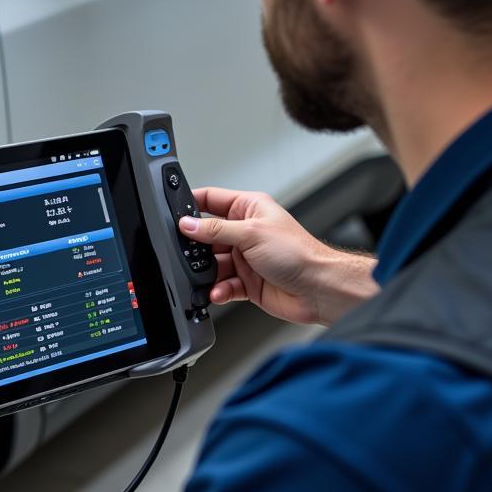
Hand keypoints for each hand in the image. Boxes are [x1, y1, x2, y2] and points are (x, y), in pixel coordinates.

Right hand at [179, 187, 377, 326]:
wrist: (318, 288)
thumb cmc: (299, 253)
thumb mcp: (251, 233)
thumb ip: (216, 229)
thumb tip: (188, 224)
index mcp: (249, 209)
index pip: (211, 200)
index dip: (191, 205)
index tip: (173, 214)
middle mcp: (246, 232)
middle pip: (208, 235)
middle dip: (197, 247)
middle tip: (186, 253)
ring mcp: (246, 258)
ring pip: (213, 263)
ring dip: (208, 273)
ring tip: (207, 277)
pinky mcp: (247, 282)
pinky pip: (223, 284)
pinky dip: (218, 289)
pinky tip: (218, 291)